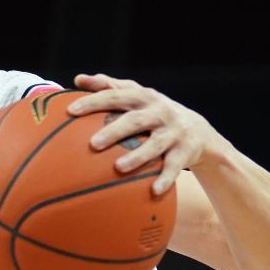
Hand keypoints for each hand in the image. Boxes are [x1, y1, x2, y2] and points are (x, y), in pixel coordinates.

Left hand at [69, 73, 224, 193]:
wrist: (199, 132)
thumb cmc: (155, 113)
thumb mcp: (137, 96)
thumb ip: (110, 86)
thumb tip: (79, 79)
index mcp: (143, 97)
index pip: (115, 96)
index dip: (93, 102)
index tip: (70, 111)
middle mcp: (159, 112)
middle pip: (134, 120)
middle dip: (114, 131)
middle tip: (93, 144)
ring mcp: (173, 132)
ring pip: (155, 144)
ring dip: (137, 156)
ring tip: (118, 167)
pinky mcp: (185, 152)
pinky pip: (174, 167)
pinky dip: (165, 178)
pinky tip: (153, 191)